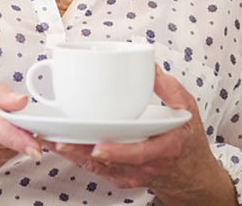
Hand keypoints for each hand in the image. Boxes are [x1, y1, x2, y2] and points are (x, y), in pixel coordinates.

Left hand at [42, 66, 233, 203]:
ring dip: (75, 156)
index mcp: (165, 148)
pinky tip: (63, 148)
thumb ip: (168, 86)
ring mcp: (134, 174)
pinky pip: (98, 171)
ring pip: (100, 169)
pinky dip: (79, 160)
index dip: (118, 152)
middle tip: (60, 142)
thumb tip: (148, 64)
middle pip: (111, 163)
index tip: (99, 147)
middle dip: (83, 153)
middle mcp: (148, 166)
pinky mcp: (122, 176)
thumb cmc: (186, 135)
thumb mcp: (186, 106)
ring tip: (52, 141)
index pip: (140, 154)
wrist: (189, 170)